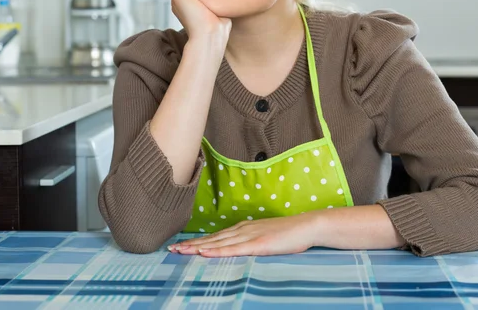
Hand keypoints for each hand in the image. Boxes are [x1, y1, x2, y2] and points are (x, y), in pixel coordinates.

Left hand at [168, 212, 322, 257]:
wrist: (305, 226)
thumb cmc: (288, 233)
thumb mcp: (265, 236)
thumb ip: (250, 240)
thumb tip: (237, 247)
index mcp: (243, 228)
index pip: (215, 237)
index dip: (197, 241)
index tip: (180, 246)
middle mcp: (242, 230)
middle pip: (212, 239)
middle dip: (190, 244)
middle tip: (171, 249)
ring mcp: (248, 236)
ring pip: (218, 243)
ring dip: (198, 247)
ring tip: (181, 251)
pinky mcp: (257, 244)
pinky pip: (233, 249)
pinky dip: (217, 251)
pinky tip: (204, 252)